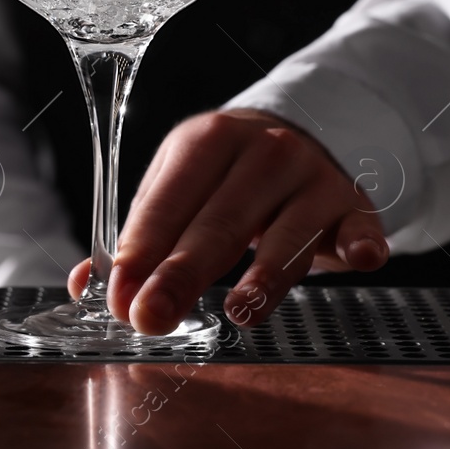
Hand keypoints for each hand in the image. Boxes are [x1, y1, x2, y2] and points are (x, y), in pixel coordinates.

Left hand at [66, 108, 388, 333]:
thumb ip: (138, 234)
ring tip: (239, 310)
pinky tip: (362, 258)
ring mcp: (312, 177)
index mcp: (206, 140)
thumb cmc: (225, 174)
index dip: (141, 251)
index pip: (168, 201)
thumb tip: (85, 285)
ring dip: (265, 274)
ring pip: (289, 233)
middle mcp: (263, 152)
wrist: (300, 132)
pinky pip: (361, 225)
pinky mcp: (353, 203)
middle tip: (152, 316)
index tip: (119, 296)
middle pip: (221, 222)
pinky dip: (364, 242)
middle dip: (183, 273)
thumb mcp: (176, 185)